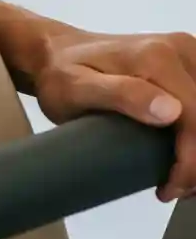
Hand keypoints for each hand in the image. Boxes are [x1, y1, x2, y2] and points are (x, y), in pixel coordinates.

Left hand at [30, 27, 195, 201]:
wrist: (56, 51)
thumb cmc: (60, 76)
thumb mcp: (76, 89)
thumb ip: (121, 95)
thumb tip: (172, 112)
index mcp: (157, 57)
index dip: (191, 161)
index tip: (169, 189)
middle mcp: (180, 49)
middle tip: (173, 187)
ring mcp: (188, 53)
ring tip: (179, 174)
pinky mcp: (190, 61)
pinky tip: (185, 150)